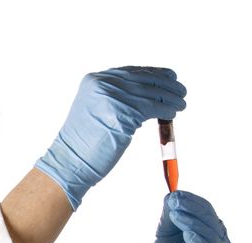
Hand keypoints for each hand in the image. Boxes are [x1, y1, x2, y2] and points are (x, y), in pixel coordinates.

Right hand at [35, 66, 186, 209]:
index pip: (130, 72)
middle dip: (166, 84)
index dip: (152, 73)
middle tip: (180, 89)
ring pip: (152, 92)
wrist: (70, 162)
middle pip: (144, 79)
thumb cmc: (82, 144)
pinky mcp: (124, 113)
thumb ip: (113, 98)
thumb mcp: (94, 110)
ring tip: (181, 103)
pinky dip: (167, 109)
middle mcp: (103, 84)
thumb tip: (144, 94)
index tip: (168, 77)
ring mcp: (113, 97)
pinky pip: (154, 107)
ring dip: (171, 98)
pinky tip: (172, 113)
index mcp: (94, 80)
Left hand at [149, 191, 232, 242]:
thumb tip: (172, 196)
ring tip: (176, 216)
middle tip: (175, 203)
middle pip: (211, 219)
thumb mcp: (165, 233)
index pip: (206, 209)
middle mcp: (218, 241)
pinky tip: (188, 235)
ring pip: (212, 235)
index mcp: (209, 229)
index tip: (176, 195)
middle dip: (192, 208)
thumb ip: (169, 216)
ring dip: (193, 222)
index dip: (192, 200)